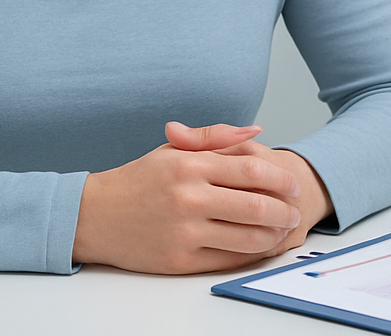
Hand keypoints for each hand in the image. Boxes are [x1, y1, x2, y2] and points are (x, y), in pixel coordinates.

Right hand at [72, 123, 304, 273]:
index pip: (251, 168)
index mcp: (190, 165)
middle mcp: (188, 197)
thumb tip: (256, 129)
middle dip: (285, 211)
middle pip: (256, 205)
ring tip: (283, 231)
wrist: (95, 216)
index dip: (280, 178)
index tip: (293, 184)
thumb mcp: (174, 151)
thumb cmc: (138, 181)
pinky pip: (228, 260)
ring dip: (274, 236)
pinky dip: (251, 255)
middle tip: (295, 212)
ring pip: (247, 237)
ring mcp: (184, 231)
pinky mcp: (179, 260)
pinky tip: (260, 247)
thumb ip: (216, 137)